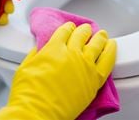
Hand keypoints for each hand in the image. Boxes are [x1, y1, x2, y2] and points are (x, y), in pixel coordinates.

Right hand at [0, 22, 116, 119]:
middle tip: (86, 29)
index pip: (65, 31)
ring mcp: (85, 65)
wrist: (38, 112)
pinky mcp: (94, 79)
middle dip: (84, 30)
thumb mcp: (25, 67)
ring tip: (102, 34)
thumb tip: (40, 49)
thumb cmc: (28, 93)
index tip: (70, 28)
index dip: (68, 28)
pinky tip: (112, 45)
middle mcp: (72, 53)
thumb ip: (35, 54)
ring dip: (100, 37)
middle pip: (82, 35)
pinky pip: (107, 61)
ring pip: (97, 44)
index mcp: (54, 48)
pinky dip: (111, 51)